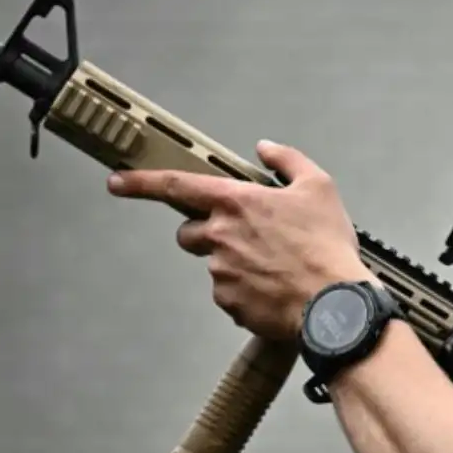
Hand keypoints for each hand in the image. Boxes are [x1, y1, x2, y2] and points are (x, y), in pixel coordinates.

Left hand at [106, 140, 373, 340]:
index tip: (118, 181)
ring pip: (213, 264)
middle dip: (207, 233)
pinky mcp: (228, 303)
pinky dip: (246, 291)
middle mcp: (220, 236)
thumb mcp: (319, 187)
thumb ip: (287, 160)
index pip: (176, 185)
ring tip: (275, 267)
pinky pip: (228, 294)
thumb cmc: (327, 246)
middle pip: (189, 232)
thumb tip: (266, 148)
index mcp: (236, 202)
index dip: (141, 182)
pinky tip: (275, 288)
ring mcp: (221, 272)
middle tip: (246, 239)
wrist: (334, 304)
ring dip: (234, 263)